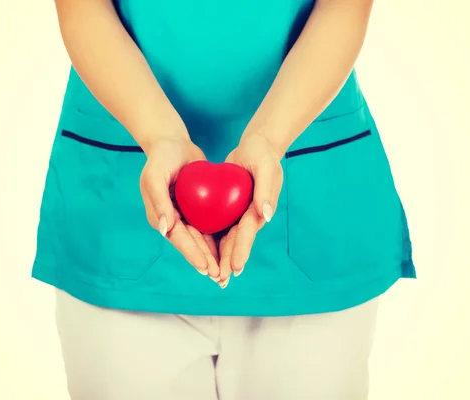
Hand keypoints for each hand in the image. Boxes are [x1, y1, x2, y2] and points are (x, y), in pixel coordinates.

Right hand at [140, 137, 219, 277]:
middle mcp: (172, 220)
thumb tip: (165, 230)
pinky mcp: (197, 210)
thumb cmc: (161, 158)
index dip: (192, 254)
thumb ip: (159, 202)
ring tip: (226, 273)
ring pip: (201, 240)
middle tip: (220, 277)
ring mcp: (185, 216)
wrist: (172, 143)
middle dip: (205, 261)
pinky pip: (209, 226)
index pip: (178, 239)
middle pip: (191, 244)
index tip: (205, 268)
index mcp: (160, 217)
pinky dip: (218, 239)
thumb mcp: (155, 176)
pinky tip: (232, 249)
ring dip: (213, 256)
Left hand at [215, 133, 283, 286]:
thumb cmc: (262, 154)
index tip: (234, 268)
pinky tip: (203, 254)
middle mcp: (250, 216)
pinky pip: (220, 228)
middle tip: (220, 282)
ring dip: (221, 258)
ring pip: (228, 239)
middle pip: (237, 242)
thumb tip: (265, 216)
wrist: (256, 146)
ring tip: (213, 277)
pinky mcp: (229, 209)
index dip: (241, 250)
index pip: (247, 233)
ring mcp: (239, 214)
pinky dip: (213, 242)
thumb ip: (266, 190)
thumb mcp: (265, 167)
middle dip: (229, 262)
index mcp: (259, 209)